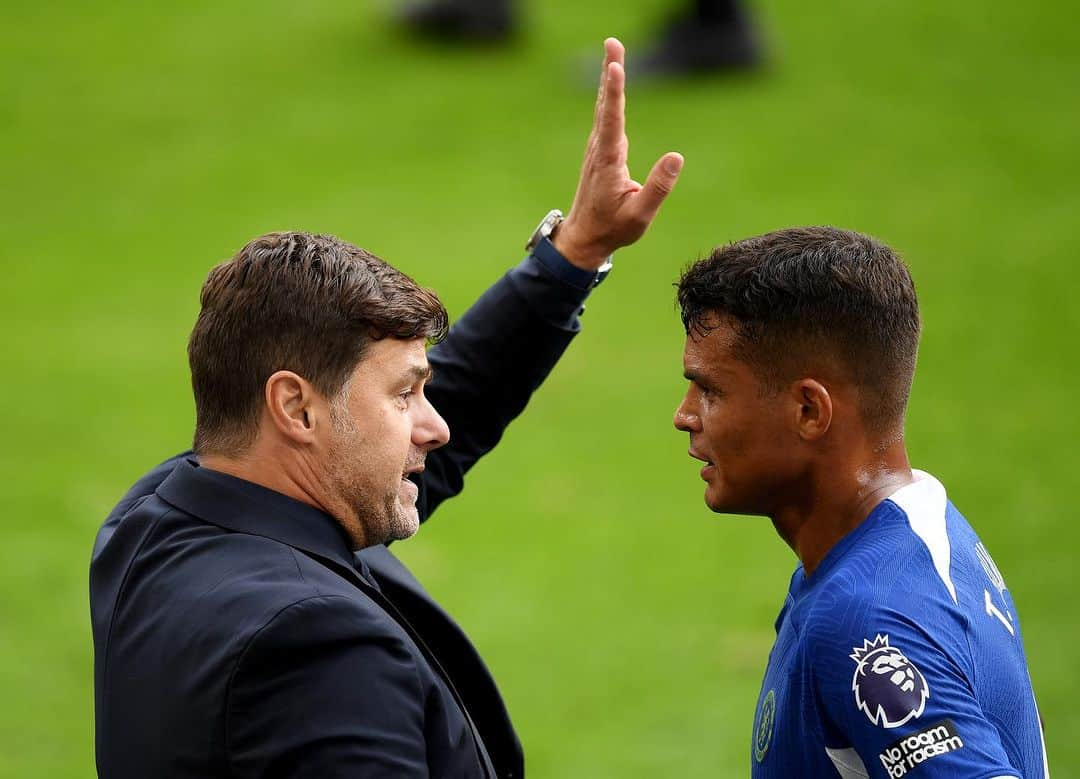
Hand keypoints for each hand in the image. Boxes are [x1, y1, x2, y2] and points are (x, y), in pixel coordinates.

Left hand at [552, 37, 683, 270]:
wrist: (585, 237)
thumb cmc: (613, 229)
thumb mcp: (640, 216)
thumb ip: (658, 187)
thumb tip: (677, 157)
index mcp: (608, 162)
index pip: (612, 122)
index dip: (615, 93)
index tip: (616, 68)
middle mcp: (600, 150)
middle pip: (606, 104)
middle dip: (611, 72)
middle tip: (613, 43)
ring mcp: (598, 149)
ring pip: (605, 107)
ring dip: (610, 77)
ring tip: (614, 50)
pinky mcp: (602, 150)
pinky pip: (606, 115)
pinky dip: (610, 93)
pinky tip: (612, 78)